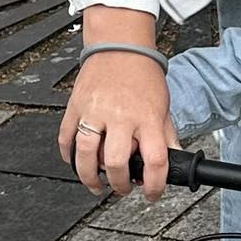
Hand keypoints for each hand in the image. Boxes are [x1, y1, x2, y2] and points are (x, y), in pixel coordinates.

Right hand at [59, 6, 177, 201]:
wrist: (119, 45)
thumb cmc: (142, 74)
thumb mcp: (163, 106)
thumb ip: (166, 136)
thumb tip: (174, 160)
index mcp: (146, 117)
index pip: (155, 160)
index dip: (155, 185)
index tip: (153, 194)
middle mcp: (120, 116)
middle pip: (116, 163)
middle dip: (120, 185)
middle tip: (123, 188)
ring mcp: (95, 111)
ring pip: (86, 155)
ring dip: (90, 177)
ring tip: (96, 185)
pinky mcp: (75, 106)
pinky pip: (66, 138)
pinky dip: (69, 156)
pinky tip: (76, 162)